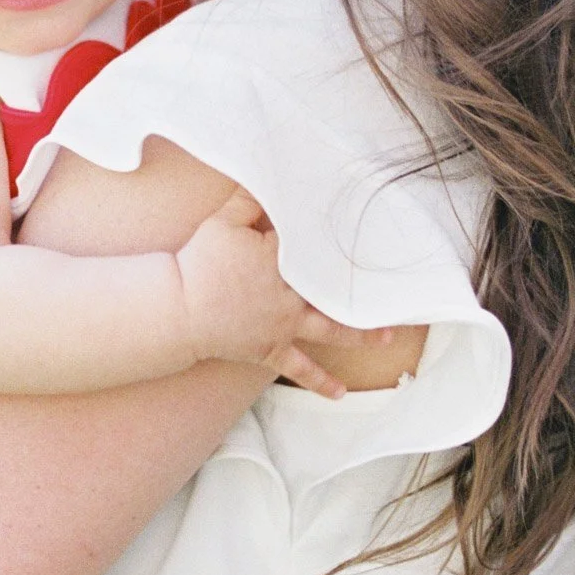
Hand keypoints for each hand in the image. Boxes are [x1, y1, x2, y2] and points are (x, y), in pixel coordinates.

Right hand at [174, 189, 385, 398]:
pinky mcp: (271, 349)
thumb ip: (247, 201)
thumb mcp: (221, 222)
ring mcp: (284, 324)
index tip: (360, 227)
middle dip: (364, 286)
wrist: (178, 309)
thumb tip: (267, 181)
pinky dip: (320, 382)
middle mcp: (290, 292)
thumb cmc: (198, 262)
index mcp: (281, 257)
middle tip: (396, 286)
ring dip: (361, 333)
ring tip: (389, 335)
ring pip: (330, 329)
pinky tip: (340, 393)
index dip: (334, 234)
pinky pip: (299, 369)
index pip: (316, 242)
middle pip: (335, 287)